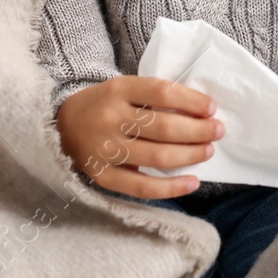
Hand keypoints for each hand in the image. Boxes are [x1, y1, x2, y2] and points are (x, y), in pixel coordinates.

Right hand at [55, 76, 223, 199]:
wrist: (59, 127)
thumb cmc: (103, 106)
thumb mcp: (123, 89)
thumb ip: (153, 97)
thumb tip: (200, 112)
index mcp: (118, 89)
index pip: (162, 92)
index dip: (192, 101)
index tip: (212, 108)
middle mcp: (109, 118)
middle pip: (163, 127)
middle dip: (198, 131)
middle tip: (218, 131)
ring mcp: (104, 150)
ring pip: (157, 157)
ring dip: (190, 155)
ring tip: (208, 151)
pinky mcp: (101, 176)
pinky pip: (141, 187)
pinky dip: (171, 188)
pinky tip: (193, 183)